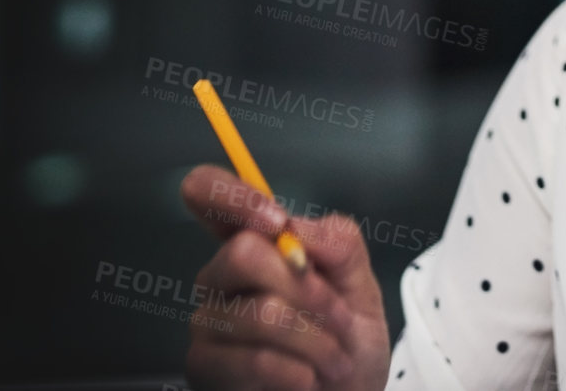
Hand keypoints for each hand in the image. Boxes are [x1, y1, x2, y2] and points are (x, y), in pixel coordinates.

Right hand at [180, 165, 391, 390]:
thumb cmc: (348, 341)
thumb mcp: (361, 284)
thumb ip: (339, 244)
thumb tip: (297, 229)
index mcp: (256, 243)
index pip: (207, 192)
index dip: (232, 196)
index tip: (278, 224)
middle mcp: (221, 277)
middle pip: (241, 254)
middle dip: (308, 289)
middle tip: (340, 317)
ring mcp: (208, 322)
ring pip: (259, 312)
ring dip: (317, 339)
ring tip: (337, 359)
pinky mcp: (204, 367)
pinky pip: (255, 359)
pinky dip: (300, 371)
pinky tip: (309, 380)